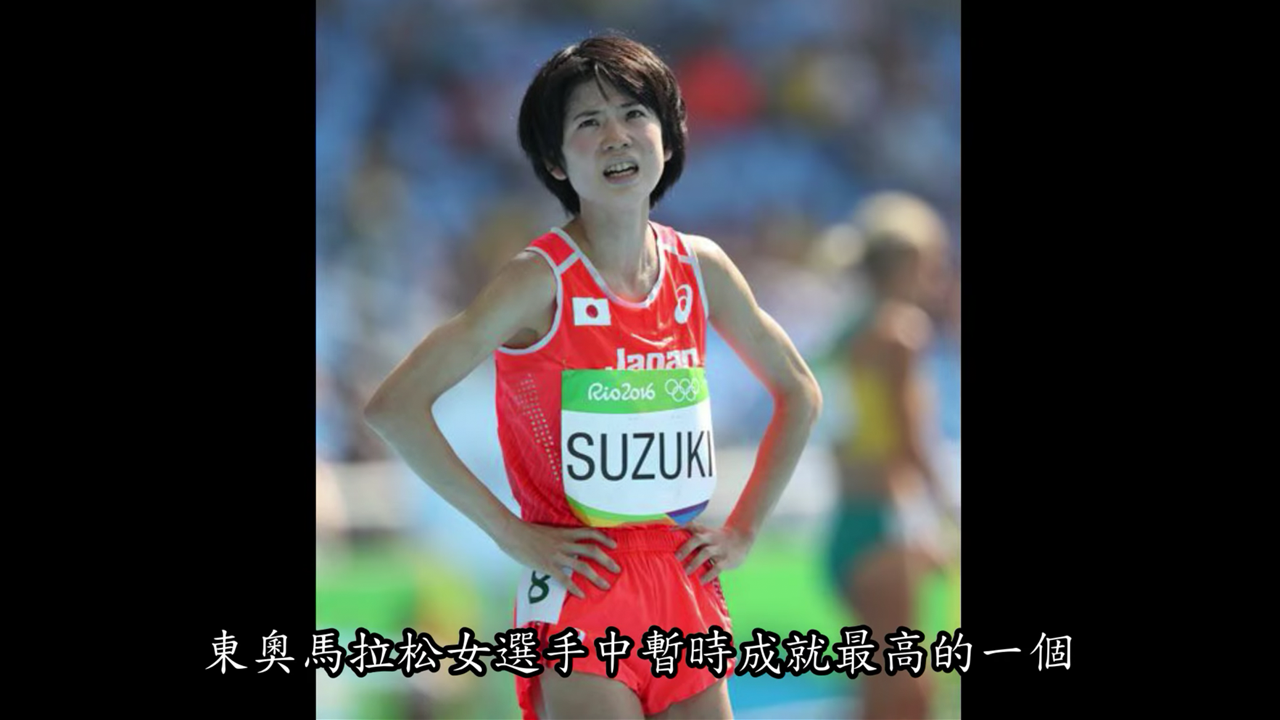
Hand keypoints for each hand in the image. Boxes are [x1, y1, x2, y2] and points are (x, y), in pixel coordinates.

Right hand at [496, 520, 620, 599]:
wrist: (512, 532)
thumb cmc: (526, 531)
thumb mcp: (547, 530)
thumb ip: (558, 537)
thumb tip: (564, 543)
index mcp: (565, 532)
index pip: (589, 533)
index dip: (604, 538)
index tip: (614, 545)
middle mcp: (564, 543)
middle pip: (591, 550)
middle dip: (606, 560)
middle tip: (616, 569)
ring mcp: (557, 555)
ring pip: (582, 566)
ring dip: (596, 577)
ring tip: (605, 585)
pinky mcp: (547, 566)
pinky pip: (564, 578)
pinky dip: (574, 587)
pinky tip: (581, 595)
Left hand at [673, 521, 752, 583]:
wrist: (742, 538)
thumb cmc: (717, 538)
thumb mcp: (706, 533)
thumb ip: (691, 535)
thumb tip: (669, 538)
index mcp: (704, 531)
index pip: (690, 525)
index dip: (679, 527)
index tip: (667, 532)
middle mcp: (711, 538)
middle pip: (697, 539)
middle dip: (685, 548)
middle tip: (675, 558)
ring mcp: (719, 549)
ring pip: (706, 553)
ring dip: (694, 562)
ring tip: (685, 572)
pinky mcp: (727, 560)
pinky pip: (717, 567)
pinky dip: (708, 574)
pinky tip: (701, 581)